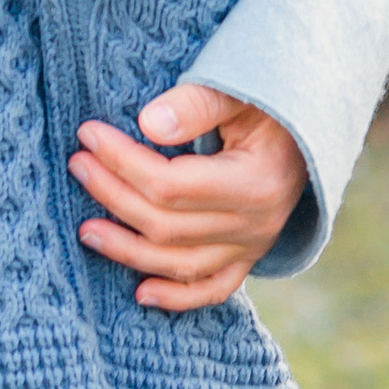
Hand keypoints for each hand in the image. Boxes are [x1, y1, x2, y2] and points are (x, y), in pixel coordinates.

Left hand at [68, 84, 308, 312]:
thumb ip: (197, 105)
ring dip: (128, 249)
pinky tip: (140, 294)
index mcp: (254, 183)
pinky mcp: (248, 259)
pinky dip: (176, 297)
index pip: (170, 184)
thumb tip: (147, 124)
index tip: (89, 135)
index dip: (122, 162)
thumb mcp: (239, 92)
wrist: (310, 133)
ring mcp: (252, 248)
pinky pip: (212, 289)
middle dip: (113, 194)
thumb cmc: (270, 105)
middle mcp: (255, 225)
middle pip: (166, 225)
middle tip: (77, 164)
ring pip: (179, 263)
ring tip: (86, 229)